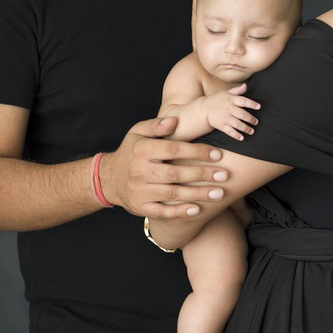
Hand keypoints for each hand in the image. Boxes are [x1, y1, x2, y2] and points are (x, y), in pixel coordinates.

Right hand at [97, 116, 231, 217]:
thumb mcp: (137, 132)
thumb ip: (156, 125)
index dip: (197, 152)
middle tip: (224, 175)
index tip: (217, 154)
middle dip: (202, 175)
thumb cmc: (131, 152)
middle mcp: (140, 171)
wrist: (109, 179)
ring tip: (219, 193)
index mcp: (142, 150)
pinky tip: (197, 209)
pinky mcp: (141, 207)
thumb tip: (175, 121)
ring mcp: (140, 191)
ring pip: (173, 194)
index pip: (174, 149)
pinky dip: (180, 212)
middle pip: (176, 173)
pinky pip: (163, 211)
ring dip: (198, 194)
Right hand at [204, 83, 260, 140]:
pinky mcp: (221, 125)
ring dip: (246, 128)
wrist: (204, 108)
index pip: (243, 101)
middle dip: (251, 119)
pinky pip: (229, 131)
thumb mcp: (227, 93)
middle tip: (256, 122)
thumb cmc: (218, 99)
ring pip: (237, 124)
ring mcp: (225, 118)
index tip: (259, 107)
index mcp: (231, 100)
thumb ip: (237, 90)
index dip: (251, 104)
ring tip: (252, 131)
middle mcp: (229, 109)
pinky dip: (236, 135)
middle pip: (242, 114)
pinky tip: (242, 138)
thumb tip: (246, 85)